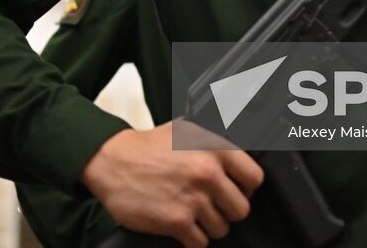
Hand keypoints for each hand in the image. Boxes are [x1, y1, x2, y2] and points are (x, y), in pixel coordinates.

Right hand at [80, 122, 262, 247]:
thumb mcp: (186, 129)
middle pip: (241, 209)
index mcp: (214, 147)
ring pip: (222, 229)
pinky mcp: (177, 221)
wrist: (112, 161)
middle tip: (210, 205)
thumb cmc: (148, 147)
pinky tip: (180, 225)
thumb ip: (214, 140)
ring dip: (207, 225)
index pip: (254, 178)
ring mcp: (193, 199)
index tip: (234, 189)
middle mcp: (207, 172)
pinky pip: (200, 243)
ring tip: (191, 213)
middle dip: (226, 210)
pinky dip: (191, 238)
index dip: (245, 187)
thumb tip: (238, 153)